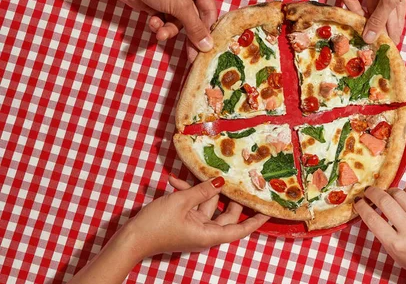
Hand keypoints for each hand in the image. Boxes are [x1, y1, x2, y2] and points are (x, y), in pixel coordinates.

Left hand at [65, 0, 217, 53]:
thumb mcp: (181, 6)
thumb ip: (195, 28)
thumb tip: (207, 45)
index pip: (209, 13)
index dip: (207, 31)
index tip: (206, 49)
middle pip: (193, 20)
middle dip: (186, 35)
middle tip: (190, 55)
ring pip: (178, 23)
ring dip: (168, 29)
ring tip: (160, 33)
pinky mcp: (159, 4)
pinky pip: (165, 21)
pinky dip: (159, 24)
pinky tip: (152, 22)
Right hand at [68, 176, 267, 283]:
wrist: (130, 239)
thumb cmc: (157, 225)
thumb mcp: (182, 202)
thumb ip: (203, 190)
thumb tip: (222, 182)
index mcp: (209, 235)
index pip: (240, 228)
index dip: (256, 219)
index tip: (269, 209)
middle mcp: (205, 232)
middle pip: (227, 213)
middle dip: (230, 195)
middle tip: (239, 177)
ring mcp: (194, 227)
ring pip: (208, 205)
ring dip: (203, 189)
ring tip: (205, 170)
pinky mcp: (183, 221)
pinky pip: (192, 205)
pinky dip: (188, 193)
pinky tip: (177, 179)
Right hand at [342, 0, 405, 43]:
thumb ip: (378, 19)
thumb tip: (368, 37)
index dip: (355, 13)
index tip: (363, 26)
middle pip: (370, 7)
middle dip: (377, 24)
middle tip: (379, 40)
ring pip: (384, 8)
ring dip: (388, 24)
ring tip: (392, 41)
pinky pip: (394, 5)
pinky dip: (396, 17)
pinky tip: (398, 30)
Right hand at [353, 187, 405, 283]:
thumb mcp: (395, 254)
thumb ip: (384, 234)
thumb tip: (371, 211)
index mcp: (396, 244)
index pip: (372, 219)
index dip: (361, 207)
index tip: (358, 201)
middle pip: (384, 202)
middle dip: (372, 193)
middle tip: (368, 192)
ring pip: (399, 194)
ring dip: (388, 191)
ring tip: (386, 194)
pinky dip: (405, 191)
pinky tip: (403, 196)